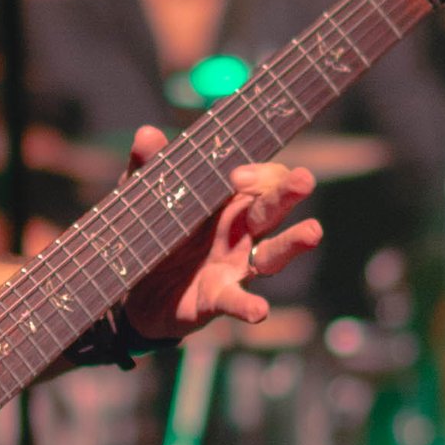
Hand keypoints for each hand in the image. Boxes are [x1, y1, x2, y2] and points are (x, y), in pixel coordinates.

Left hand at [116, 127, 321, 341]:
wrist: (132, 289)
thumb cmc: (152, 233)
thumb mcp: (145, 197)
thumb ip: (148, 167)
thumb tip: (147, 134)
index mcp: (227, 203)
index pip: (260, 180)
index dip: (257, 174)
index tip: (237, 176)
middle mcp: (241, 232)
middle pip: (272, 209)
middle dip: (288, 193)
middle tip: (304, 179)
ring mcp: (234, 266)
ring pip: (273, 254)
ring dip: (292, 243)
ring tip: (313, 232)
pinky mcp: (217, 298)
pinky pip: (237, 302)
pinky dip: (249, 306)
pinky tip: (259, 311)